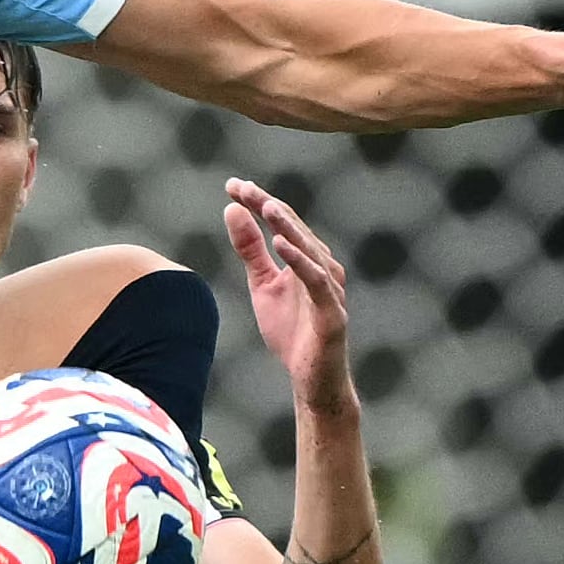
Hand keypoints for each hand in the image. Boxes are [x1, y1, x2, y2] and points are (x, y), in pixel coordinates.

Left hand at [224, 176, 350, 409]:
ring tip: (266, 206)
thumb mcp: (262, 285)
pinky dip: (300, 262)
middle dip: (268, 206)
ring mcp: (330, 288)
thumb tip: (232, 210)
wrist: (312, 378)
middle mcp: (322, 266)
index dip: (258, 202)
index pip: (281, 222)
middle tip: (243, 187)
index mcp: (306, 258)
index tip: (231, 185)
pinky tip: (281, 245)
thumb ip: (250, 250)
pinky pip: (317, 282)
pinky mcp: (332, 312)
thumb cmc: (292, 331)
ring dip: (288, 227)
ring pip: (310, 250)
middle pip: (294, 229)